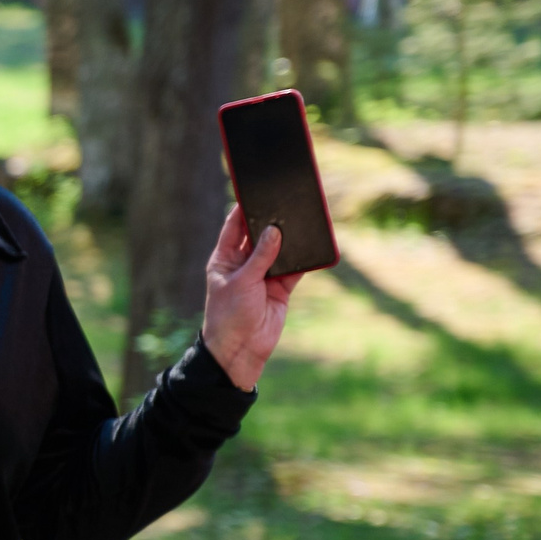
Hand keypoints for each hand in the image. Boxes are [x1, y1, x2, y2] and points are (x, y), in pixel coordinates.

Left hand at [201, 205, 304, 390]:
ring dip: (291, 238)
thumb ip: (260, 256)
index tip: (255, 190)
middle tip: (286, 199)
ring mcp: (264, 275)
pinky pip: (296, 268)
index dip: (243, 209)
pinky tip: (315, 244)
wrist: (241, 349)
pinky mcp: (281, 287)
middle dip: (272, 220)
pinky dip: (305, 258)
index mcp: (225, 259)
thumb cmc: (229, 314)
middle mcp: (244, 263)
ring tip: (303, 217)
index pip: (234, 227)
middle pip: (260, 235)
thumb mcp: (242, 281)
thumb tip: (274, 231)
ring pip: (281, 250)